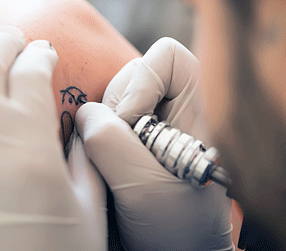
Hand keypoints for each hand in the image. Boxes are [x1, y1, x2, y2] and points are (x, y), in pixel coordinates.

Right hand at [75, 38, 233, 249]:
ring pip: (111, 101)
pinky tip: (104, 167)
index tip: (133, 124)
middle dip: (115, 111)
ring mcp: (150, 126)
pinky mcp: (130, 142)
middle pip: (130, 76)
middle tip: (117, 153)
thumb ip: (112, 142)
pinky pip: (101, 124)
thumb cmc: (176, 230)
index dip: (143, 80)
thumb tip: (86, 112)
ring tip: (112, 167)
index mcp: (199, 110)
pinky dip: (94, 141)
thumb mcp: (146, 187)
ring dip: (101, 130)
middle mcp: (173, 111)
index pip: (168, 56)